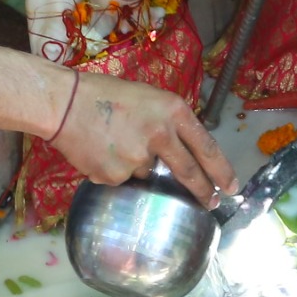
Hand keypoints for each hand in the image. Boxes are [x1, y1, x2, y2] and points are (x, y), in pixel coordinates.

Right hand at [46, 71, 236, 205]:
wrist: (64, 104)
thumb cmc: (106, 94)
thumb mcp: (148, 98)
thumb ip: (168, 123)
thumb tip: (180, 151)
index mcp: (172, 111)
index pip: (206, 146)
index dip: (221, 169)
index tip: (231, 187)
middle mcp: (160, 135)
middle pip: (189, 171)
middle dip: (203, 190)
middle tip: (212, 202)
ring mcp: (137, 159)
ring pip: (147, 172)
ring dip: (139, 164)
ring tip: (116, 141)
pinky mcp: (115, 176)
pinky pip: (123, 178)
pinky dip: (116, 169)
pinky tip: (101, 150)